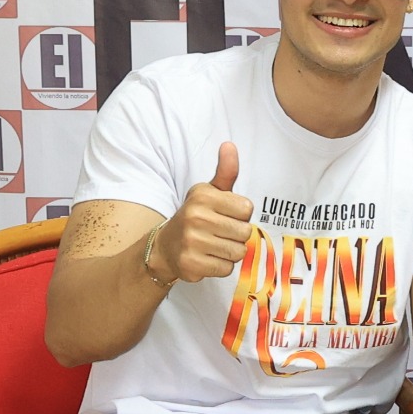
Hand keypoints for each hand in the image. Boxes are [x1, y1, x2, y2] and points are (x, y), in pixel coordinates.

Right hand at [153, 142, 254, 282]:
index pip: (247, 208)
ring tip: (214, 245)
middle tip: (219, 232)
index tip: (225, 215)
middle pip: (245, 232)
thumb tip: (229, 145)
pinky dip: (221, 266)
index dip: (240, 214)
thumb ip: (226, 171)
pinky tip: (208, 258)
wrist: (165, 247)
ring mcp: (192, 242)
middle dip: (237, 235)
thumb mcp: (209, 191)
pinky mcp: (191, 264)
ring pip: (238, 252)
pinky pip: (226, 269)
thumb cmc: (196, 216)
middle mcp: (196, 217)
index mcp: (203, 196)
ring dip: (230, 251)